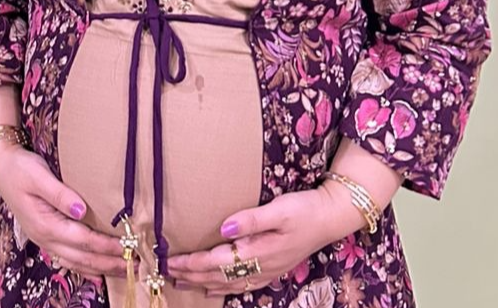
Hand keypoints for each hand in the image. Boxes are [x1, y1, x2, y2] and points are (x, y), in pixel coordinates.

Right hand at [0, 142, 126, 279]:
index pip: (83, 240)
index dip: (106, 245)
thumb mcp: (39, 177)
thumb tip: (81, 209)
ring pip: (76, 261)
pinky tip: (96, 272)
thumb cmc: (20, 169)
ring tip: (123, 269)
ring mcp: (44, 239)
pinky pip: (67, 258)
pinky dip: (84, 267)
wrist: (0, 166)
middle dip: (109, 262)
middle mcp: (45, 237)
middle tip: (134, 264)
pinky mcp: (46, 234)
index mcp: (45, 224)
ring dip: (100, 267)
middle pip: (82, 257)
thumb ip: (60, 194)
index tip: (128, 247)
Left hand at [168, 186, 352, 295]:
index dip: (193, 263)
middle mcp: (260, 266)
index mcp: (258, 251)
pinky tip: (214, 289)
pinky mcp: (273, 269)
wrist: (331, 217)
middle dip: (191, 275)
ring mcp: (267, 270)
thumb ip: (251, 219)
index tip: (171, 261)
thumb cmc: (305, 209)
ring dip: (202, 283)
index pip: (217, 261)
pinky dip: (224, 288)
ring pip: (228, 283)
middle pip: (218, 275)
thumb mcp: (280, 209)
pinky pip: (242, 285)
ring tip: (181, 282)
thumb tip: (224, 227)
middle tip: (166, 272)